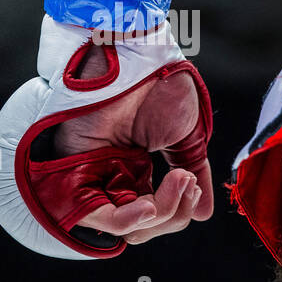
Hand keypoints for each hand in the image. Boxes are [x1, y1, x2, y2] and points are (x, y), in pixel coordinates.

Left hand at [53, 50, 214, 244]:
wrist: (140, 54)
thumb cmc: (161, 83)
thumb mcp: (187, 137)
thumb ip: (192, 174)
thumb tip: (202, 213)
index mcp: (139, 169)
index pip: (158, 214)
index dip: (179, 211)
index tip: (194, 185)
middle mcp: (116, 177)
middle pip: (143, 227)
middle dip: (173, 215)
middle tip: (188, 183)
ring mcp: (97, 176)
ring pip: (125, 226)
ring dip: (160, 215)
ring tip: (180, 183)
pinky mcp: (79, 172)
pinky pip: (101, 215)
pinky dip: (128, 220)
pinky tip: (151, 209)